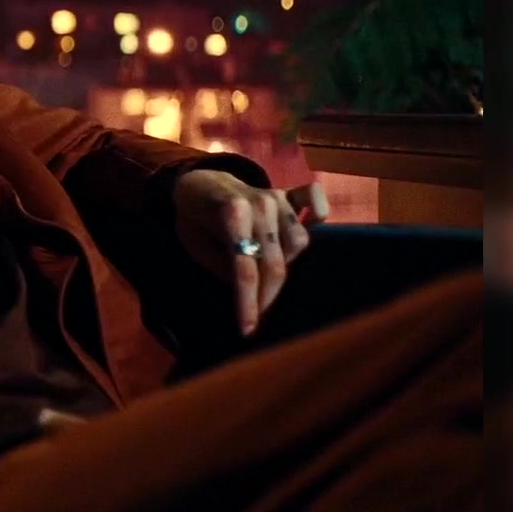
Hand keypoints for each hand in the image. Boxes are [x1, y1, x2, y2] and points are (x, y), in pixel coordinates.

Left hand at [173, 168, 329, 335]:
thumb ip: (224, 266)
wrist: (199, 181)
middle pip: (275, 262)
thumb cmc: (195, 218)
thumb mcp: (195, 245)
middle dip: (267, 296)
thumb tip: (250, 289)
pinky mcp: (288, 193)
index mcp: (231, 214)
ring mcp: (276, 197)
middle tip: (258, 317)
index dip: (248, 302)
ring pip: (298, 241)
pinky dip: (317, 214)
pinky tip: (312, 226)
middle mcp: (259, 204)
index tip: (248, 329)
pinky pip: (315, 199)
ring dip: (287, 265)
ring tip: (268, 277)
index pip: (245, 268)